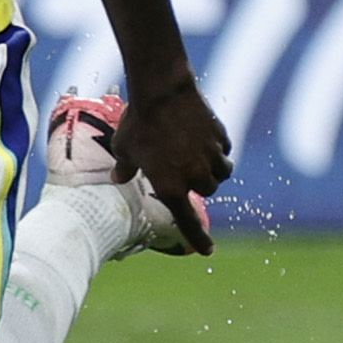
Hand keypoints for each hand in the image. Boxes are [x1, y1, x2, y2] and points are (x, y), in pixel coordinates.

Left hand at [112, 71, 232, 255]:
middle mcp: (194, 177)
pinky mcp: (220, 138)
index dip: (198, 237)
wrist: (162, 91)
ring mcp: (210, 157)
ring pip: (221, 173)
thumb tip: (118, 178)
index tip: (208, 250)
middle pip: (207, 191)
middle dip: (199, 184)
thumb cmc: (138, 122)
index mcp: (169, 187)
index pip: (187, 221)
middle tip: (185, 169)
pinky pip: (224, 151)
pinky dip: (217, 149)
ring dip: (213, 169)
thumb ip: (125, 167)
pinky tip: (203, 136)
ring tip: (198, 156)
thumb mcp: (124, 148)